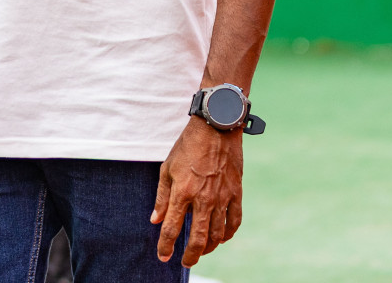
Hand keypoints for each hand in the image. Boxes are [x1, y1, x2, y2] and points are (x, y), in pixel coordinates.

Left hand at [151, 117, 243, 265]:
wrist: (216, 128)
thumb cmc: (187, 146)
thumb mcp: (167, 168)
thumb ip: (162, 197)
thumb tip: (155, 220)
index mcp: (182, 192)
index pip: (172, 228)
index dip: (166, 246)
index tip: (163, 256)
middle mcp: (203, 199)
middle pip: (199, 238)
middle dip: (191, 255)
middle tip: (185, 262)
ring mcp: (222, 197)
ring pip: (218, 234)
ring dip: (210, 247)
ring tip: (201, 251)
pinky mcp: (236, 193)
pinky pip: (235, 221)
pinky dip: (228, 234)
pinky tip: (222, 238)